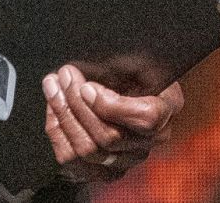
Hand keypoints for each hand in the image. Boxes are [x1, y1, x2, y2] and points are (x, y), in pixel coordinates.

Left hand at [42, 63, 182, 181]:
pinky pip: (75, 162)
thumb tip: (97, 56)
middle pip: (110, 137)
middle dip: (77, 103)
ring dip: (63, 115)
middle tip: (64, 74)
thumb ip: (121, 57)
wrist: (119, 76)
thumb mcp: (130, 50)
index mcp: (166, 105)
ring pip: (90, 151)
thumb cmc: (125, 58)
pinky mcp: (105, 168)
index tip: (88, 86)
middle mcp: (151, 139)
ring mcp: (128, 157)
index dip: (112, 106)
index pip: (148, 119)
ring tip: (53, 85)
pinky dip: (58, 133)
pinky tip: (53, 108)